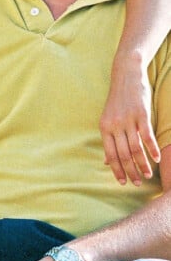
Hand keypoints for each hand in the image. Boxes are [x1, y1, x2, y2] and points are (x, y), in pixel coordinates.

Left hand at [100, 58, 159, 185]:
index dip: (116, 169)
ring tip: (148, 175)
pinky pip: (147, 136)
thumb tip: (105, 161)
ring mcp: (128, 120)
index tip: (123, 182)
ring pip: (136, 148)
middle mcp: (114, 125)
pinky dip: (152, 149)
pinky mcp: (141, 114)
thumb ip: (109, 140)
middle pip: (123, 154)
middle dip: (130, 171)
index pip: (110, 154)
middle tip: (137, 183)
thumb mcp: (108, 119)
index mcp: (104, 127)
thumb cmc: (118, 101)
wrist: (126, 76)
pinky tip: (156, 159)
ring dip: (143, 164)